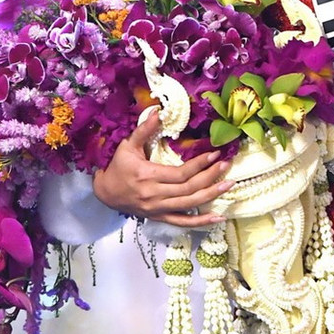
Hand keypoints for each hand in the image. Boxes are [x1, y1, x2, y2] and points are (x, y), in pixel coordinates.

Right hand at [93, 110, 232, 228]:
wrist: (105, 193)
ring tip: (229, 185)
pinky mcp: (159, 217)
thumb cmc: (117, 167)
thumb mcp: (127, 146)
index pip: (181, 173)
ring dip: (211, 196)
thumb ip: (144, 129)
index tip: (215, 154)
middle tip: (226, 166)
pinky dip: (201, 222)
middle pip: (189, 189)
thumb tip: (158, 111)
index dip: (200, 165)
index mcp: (148, 176)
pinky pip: (182, 222)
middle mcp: (155, 196)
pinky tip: (218, 217)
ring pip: (189, 205)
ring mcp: (158, 209)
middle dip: (210, 177)